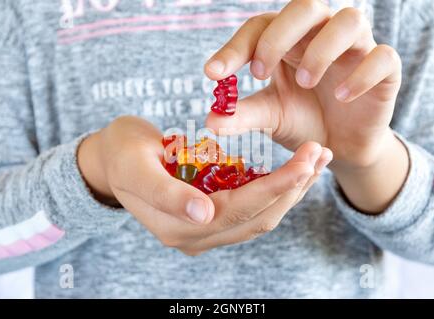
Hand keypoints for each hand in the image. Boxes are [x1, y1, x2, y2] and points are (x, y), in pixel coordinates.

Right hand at [78, 116, 332, 254]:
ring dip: (291, 190)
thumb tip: (203, 215)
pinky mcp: (213, 219)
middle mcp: (195, 236)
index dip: (274, 188)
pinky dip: (276, 190)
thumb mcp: (136, 164)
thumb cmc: (121, 153)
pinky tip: (295, 171)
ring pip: (260, 216)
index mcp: (176, 226)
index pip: (237, 209)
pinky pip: (252, 209)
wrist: (113, 159)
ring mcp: (205, 231)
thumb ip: (165, 193)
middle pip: (256, 217)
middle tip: (320, 154)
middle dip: (292, 187)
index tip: (305, 162)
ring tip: (317, 160)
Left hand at [205, 0, 401, 170]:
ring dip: (322, 50)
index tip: (212, 74)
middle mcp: (321, 35)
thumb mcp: (271, 116)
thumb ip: (243, 115)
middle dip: (279, 36)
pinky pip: (382, 57)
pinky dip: (361, 75)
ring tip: (305, 81)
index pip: (260, 26)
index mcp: (289, 41)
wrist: (341, 146)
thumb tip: (210, 122)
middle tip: (260, 72)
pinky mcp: (384, 70)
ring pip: (349, 20)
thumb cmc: (304, 120)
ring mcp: (355, 49)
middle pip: (305, 6)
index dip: (235, 47)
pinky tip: (341, 97)